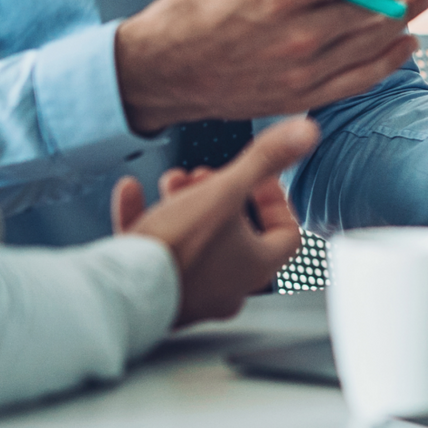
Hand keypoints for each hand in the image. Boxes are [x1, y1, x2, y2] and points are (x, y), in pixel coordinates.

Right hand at [112, 116, 319, 324]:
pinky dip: (145, 220)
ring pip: (196, 240)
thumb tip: (306, 132)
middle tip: (205, 175)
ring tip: (173, 181)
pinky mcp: (155, 296)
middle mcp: (228, 287)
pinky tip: (130, 192)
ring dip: (185, 204)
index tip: (256, 178)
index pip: (286, 235)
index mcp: (256, 266)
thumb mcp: (226, 191)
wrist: (122, 292)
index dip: (276, 200)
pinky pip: (155, 253)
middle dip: (221, 195)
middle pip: (237, 234)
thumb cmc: (178, 247)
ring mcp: (191, 294)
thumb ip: (265, 160)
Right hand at [114, 0, 427, 133]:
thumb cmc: (193, 6)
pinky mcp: (300, 97)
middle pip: (374, 2)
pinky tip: (404, 42)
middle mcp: (298, 35)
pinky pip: (358, 79)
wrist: (159, 74)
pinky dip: (387, 60)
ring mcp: (302, 71)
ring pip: (372, 40)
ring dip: (407, 13)